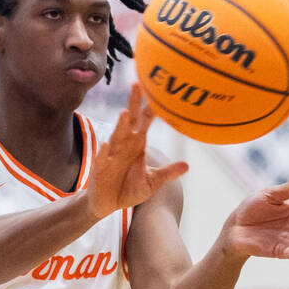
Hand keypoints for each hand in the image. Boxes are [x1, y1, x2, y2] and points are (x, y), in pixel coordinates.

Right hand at [85, 84, 188, 219]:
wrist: (106, 204)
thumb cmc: (128, 190)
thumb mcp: (151, 182)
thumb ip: (167, 173)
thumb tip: (187, 166)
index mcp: (137, 145)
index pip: (145, 122)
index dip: (151, 107)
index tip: (158, 90)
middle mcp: (124, 146)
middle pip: (130, 121)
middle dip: (133, 104)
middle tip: (137, 84)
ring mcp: (111, 156)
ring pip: (117, 137)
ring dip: (120, 126)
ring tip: (125, 113)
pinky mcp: (100, 169)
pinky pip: (102, 159)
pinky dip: (104, 152)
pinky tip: (106, 144)